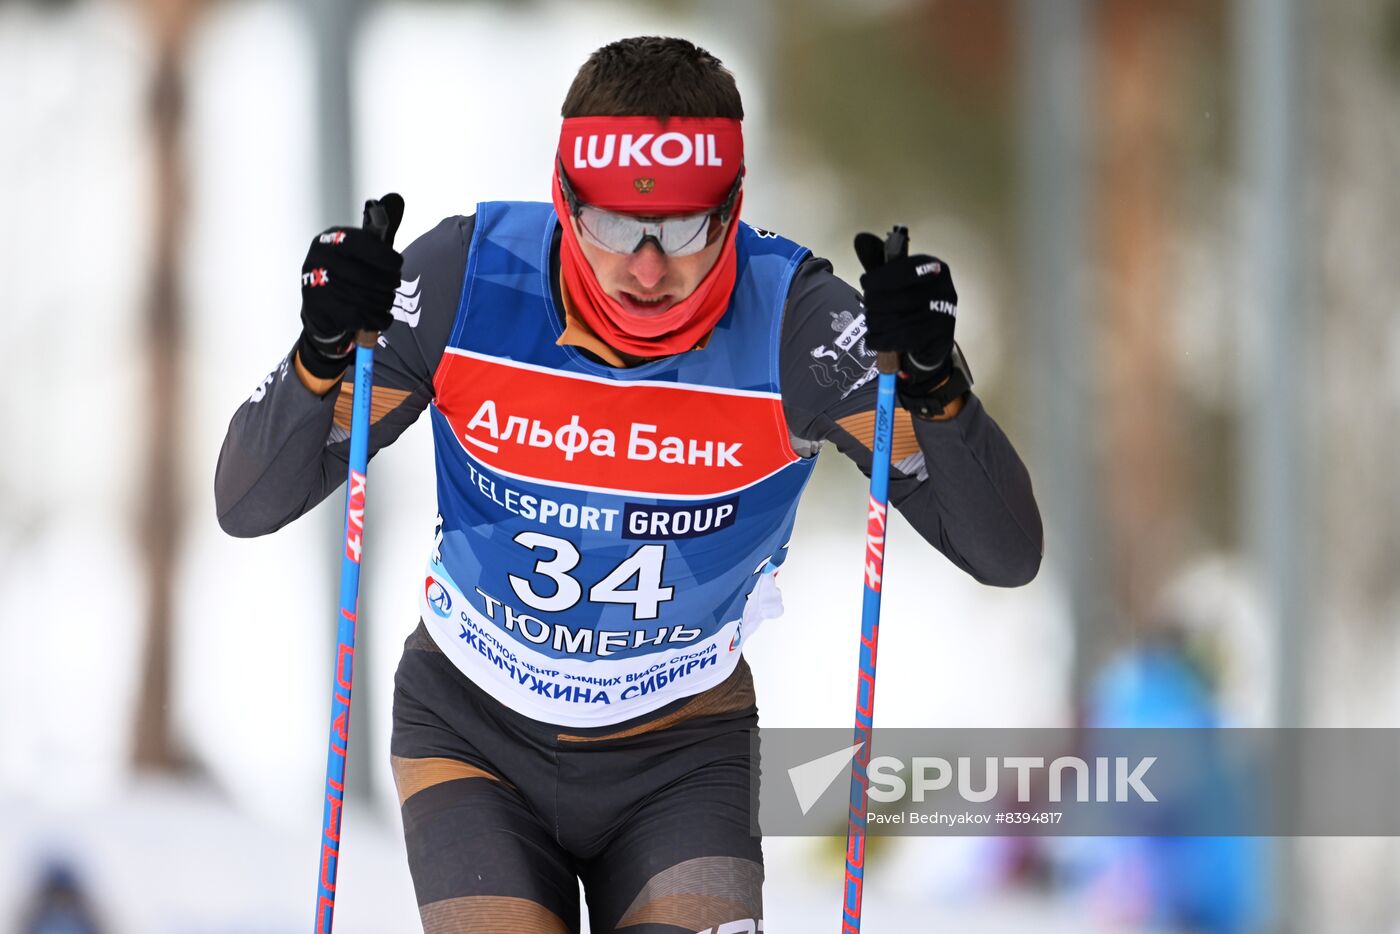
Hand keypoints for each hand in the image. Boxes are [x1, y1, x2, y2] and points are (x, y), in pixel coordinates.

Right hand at [296, 193, 404, 378]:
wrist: (323, 305)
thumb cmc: (349, 271)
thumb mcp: (362, 248)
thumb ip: (380, 228)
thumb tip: (396, 198)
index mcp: (331, 239)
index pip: (360, 244)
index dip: (384, 256)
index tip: (398, 264)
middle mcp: (319, 259)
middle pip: (364, 276)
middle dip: (387, 283)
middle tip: (394, 285)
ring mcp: (316, 285)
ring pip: (364, 298)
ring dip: (383, 302)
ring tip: (387, 300)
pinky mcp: (320, 308)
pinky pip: (358, 316)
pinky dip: (377, 318)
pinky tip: (382, 316)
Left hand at [853, 231, 957, 392]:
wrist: (935, 334)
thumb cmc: (916, 298)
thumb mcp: (905, 276)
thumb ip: (883, 262)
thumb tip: (860, 238)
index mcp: (935, 267)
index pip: (902, 271)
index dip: (877, 279)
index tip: (865, 282)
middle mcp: (941, 290)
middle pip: (892, 298)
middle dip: (873, 303)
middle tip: (871, 305)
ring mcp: (940, 317)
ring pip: (889, 320)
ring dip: (873, 322)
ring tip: (874, 320)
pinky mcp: (933, 340)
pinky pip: (894, 340)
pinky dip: (878, 339)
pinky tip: (876, 336)